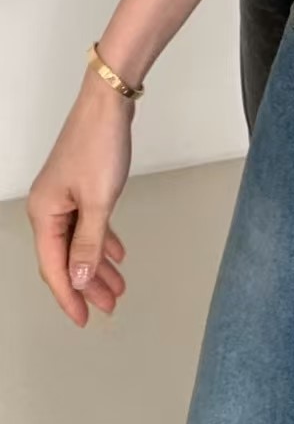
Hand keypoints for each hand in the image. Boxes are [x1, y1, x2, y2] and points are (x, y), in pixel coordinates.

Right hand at [26, 70, 132, 325]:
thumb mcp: (99, 200)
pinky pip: (89, 224)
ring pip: (80, 242)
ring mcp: (65, 196)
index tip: (85, 319)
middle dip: (87, 285)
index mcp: (44, 214)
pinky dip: (102, 240)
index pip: (54, 267)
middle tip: (108, 307)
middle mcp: (49, 208)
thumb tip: (78, 278)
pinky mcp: (81, 186)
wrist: (108, 104)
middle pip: (66, 257)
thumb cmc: (99, 145)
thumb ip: (90, 242)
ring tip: (118, 288)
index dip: (69, 296)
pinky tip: (117, 255)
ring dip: (98, 266)